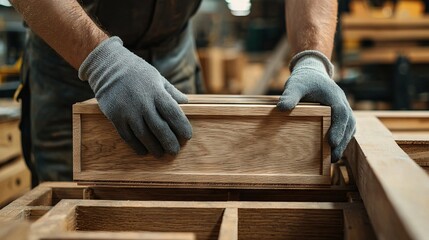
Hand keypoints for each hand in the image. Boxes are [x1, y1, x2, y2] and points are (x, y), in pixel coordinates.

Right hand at [79, 37, 191, 156]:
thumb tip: (186, 102)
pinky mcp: (115, 117)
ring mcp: (128, 111)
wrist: (107, 66)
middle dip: (169, 142)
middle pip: (160, 128)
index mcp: (156, 92)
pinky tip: (143, 151)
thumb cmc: (137, 71)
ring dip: (154, 147)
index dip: (182, 126)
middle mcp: (143, 103)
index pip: (173, 113)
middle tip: (175, 151)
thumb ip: (171, 92)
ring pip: (144, 136)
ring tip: (161, 154)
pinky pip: (128, 137)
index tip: (188, 136)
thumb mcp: (157, 77)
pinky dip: (136, 146)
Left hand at [277, 51, 355, 161]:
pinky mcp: (339, 115)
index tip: (332, 143)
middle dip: (342, 141)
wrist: (312, 73)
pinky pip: (346, 128)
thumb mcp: (295, 85)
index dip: (338, 128)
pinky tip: (333, 151)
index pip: (341, 113)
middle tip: (333, 158)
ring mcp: (343, 109)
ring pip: (349, 127)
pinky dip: (342, 139)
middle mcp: (342, 104)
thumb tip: (281, 108)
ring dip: (344, 142)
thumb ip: (290, 96)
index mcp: (334, 96)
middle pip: (348, 124)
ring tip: (333, 159)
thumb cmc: (304, 80)